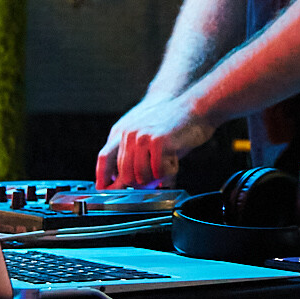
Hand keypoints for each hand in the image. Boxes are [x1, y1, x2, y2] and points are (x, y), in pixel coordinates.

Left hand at [96, 94, 213, 187]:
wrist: (195, 107)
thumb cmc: (173, 123)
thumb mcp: (147, 134)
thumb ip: (135, 155)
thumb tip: (129, 182)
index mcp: (122, 131)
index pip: (104, 159)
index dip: (103, 178)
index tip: (105, 191)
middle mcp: (129, 134)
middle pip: (124, 175)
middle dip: (140, 184)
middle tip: (155, 182)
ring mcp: (142, 137)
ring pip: (141, 177)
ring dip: (156, 179)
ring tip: (168, 165)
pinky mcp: (158, 142)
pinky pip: (158, 172)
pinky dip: (168, 173)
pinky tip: (174, 160)